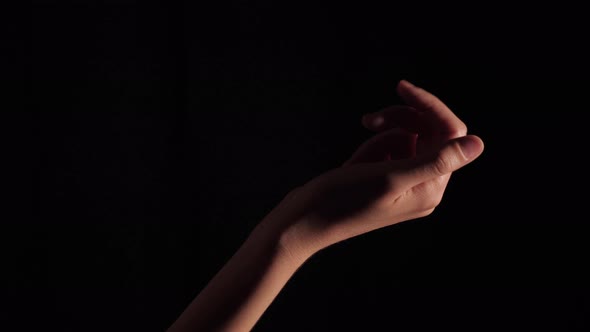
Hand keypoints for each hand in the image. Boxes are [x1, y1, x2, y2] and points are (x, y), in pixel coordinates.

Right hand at [267, 80, 483, 259]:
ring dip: (382, 135)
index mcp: (431, 189)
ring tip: (359, 155)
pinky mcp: (385, 178)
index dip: (429, 107)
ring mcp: (404, 182)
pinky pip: (389, 147)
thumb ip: (436, 160)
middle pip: (428, 132)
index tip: (402, 87)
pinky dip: (372, 147)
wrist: (305, 220)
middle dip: (401, 119)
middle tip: (370, 119)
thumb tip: (478, 144)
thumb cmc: (344, 200)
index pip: (449, 134)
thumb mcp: (390, 177)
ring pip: (407, 136)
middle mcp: (422, 186)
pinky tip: (355, 162)